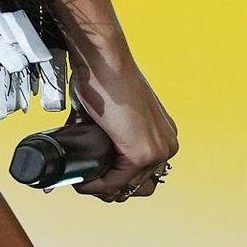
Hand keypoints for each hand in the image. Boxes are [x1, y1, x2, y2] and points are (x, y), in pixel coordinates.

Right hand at [67, 57, 177, 202]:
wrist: (103, 59)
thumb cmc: (103, 75)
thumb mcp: (110, 111)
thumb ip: (104, 133)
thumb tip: (80, 146)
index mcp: (161, 131)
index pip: (142, 171)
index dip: (115, 178)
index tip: (94, 175)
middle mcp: (166, 143)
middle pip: (139, 185)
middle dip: (112, 187)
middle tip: (89, 181)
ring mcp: (157, 150)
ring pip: (129, 187)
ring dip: (103, 187)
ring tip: (83, 181)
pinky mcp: (142, 153)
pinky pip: (117, 182)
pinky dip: (97, 184)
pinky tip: (82, 180)